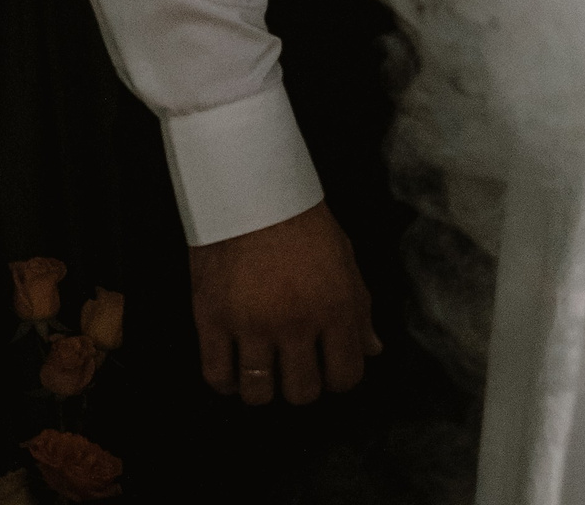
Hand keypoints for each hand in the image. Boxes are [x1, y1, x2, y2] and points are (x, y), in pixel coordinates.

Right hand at [189, 202, 381, 404]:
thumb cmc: (304, 223)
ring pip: (259, 394)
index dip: (340, 377)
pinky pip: (218, 378)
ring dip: (265, 387)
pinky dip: (228, 382)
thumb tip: (372, 351)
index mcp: (335, 306)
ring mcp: (250, 326)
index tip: (331, 366)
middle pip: (302, 393)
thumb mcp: (344, 259)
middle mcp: (294, 323)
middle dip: (303, 384)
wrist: (251, 191)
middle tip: (297, 365)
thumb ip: (360, 309)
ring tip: (266, 366)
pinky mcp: (212, 322)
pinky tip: (236, 366)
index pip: (346, 377)